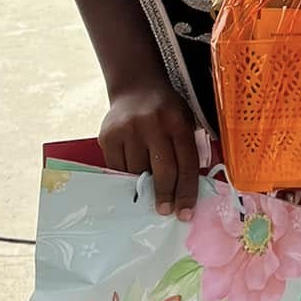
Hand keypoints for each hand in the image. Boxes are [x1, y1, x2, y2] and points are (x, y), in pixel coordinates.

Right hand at [99, 80, 200, 215]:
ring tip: (148, 191)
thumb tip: (192, 189)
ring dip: (144, 187)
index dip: (187, 191)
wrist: (136, 87)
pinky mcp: (108, 136)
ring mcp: (128, 130)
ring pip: (137, 172)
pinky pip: (117, 168)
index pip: (186, 163)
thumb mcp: (186, 121)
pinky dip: (125, 177)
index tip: (185, 213)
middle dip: (166, 195)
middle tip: (165, 211)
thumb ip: (190, 149)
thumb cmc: (166, 110)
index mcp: (178, 121)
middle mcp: (153, 124)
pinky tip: (132, 177)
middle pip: (162, 170)